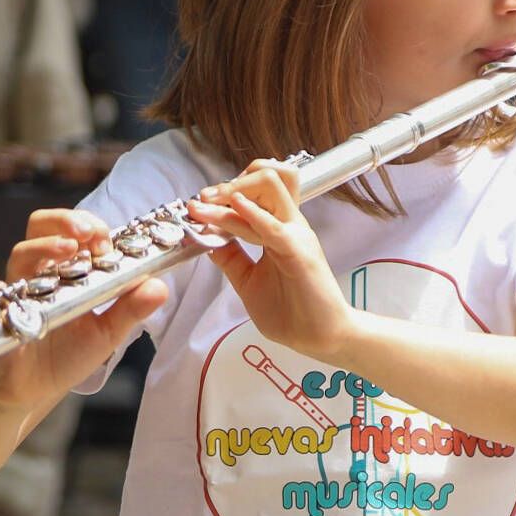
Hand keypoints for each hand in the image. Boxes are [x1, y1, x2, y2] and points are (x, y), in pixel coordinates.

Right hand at [0, 209, 167, 410]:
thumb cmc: (68, 354)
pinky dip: (6, 292)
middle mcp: (42, 274)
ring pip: (21, 254)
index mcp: (69, 270)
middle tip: (88, 233)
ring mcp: (18, 292)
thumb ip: (132, 309)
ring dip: (44, 247)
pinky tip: (20, 298)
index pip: (77, 233)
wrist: (31, 389)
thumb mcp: (108, 332)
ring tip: (68, 250)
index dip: (92, 227)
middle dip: (64, 221)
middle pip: (42, 227)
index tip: (108, 238)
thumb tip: (159, 287)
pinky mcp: (1, 316)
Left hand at [187, 159, 350, 360]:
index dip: (225, 191)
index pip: (257, 190)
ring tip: (208, 203)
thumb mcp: (248, 281)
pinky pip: (272, 225)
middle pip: (265, 178)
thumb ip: (231, 258)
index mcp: (279, 229)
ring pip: (269, 188)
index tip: (197, 206)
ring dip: (234, 190)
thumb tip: (207, 239)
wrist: (319, 337)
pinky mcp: (298, 251)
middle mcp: (289, 224)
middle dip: (226, 184)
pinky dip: (252, 213)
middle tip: (200, 199)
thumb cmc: (291, 311)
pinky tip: (235, 206)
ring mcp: (295, 234)